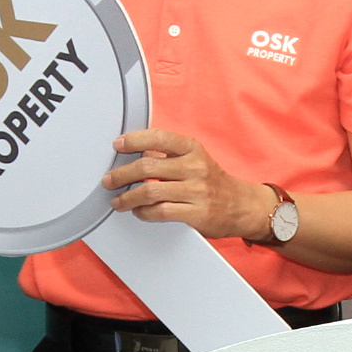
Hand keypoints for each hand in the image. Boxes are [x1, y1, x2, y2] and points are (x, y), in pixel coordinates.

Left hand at [106, 130, 269, 239]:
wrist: (242, 206)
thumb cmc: (213, 182)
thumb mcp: (195, 159)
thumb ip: (168, 155)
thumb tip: (136, 152)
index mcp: (192, 149)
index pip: (159, 138)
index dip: (134, 140)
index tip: (118, 145)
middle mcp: (195, 167)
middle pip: (147, 167)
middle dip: (122, 174)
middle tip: (109, 180)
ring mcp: (197, 191)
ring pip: (150, 192)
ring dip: (128, 197)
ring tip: (118, 201)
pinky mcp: (197, 214)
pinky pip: (161, 212)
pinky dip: (144, 213)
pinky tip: (139, 212)